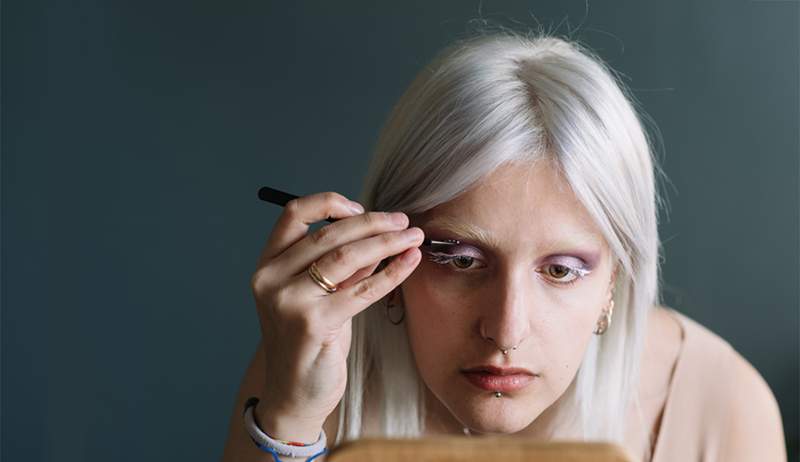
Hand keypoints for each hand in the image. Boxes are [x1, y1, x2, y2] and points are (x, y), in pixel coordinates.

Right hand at [250, 191, 423, 432]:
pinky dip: (392, 272)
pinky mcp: (313, 324)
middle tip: (404, 221)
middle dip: (373, 223)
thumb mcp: (321, 294)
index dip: (330, 203)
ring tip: (413, 237)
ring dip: (386, 242)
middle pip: (328, 233)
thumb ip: (344, 264)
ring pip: (346, 256)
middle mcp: (271, 279)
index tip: (361, 207)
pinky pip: (362, 289)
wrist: (295, 394)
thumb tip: (380, 231)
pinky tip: (410, 261)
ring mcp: (289, 301)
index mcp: (268, 264)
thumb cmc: (310, 342)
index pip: (294, 214)